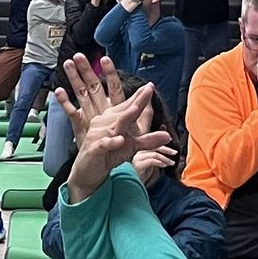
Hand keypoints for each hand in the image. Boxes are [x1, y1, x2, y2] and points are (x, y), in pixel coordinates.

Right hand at [53, 54, 172, 198]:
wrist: (89, 173)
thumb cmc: (110, 155)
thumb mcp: (132, 147)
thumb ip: (148, 140)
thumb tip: (168, 135)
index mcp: (114, 120)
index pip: (129, 106)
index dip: (141, 96)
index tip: (151, 85)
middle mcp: (105, 124)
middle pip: (123, 111)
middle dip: (136, 101)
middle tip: (147, 89)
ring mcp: (98, 135)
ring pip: (114, 126)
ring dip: (124, 117)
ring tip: (135, 109)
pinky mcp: (94, 149)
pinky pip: (103, 144)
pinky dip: (111, 142)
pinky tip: (120, 140)